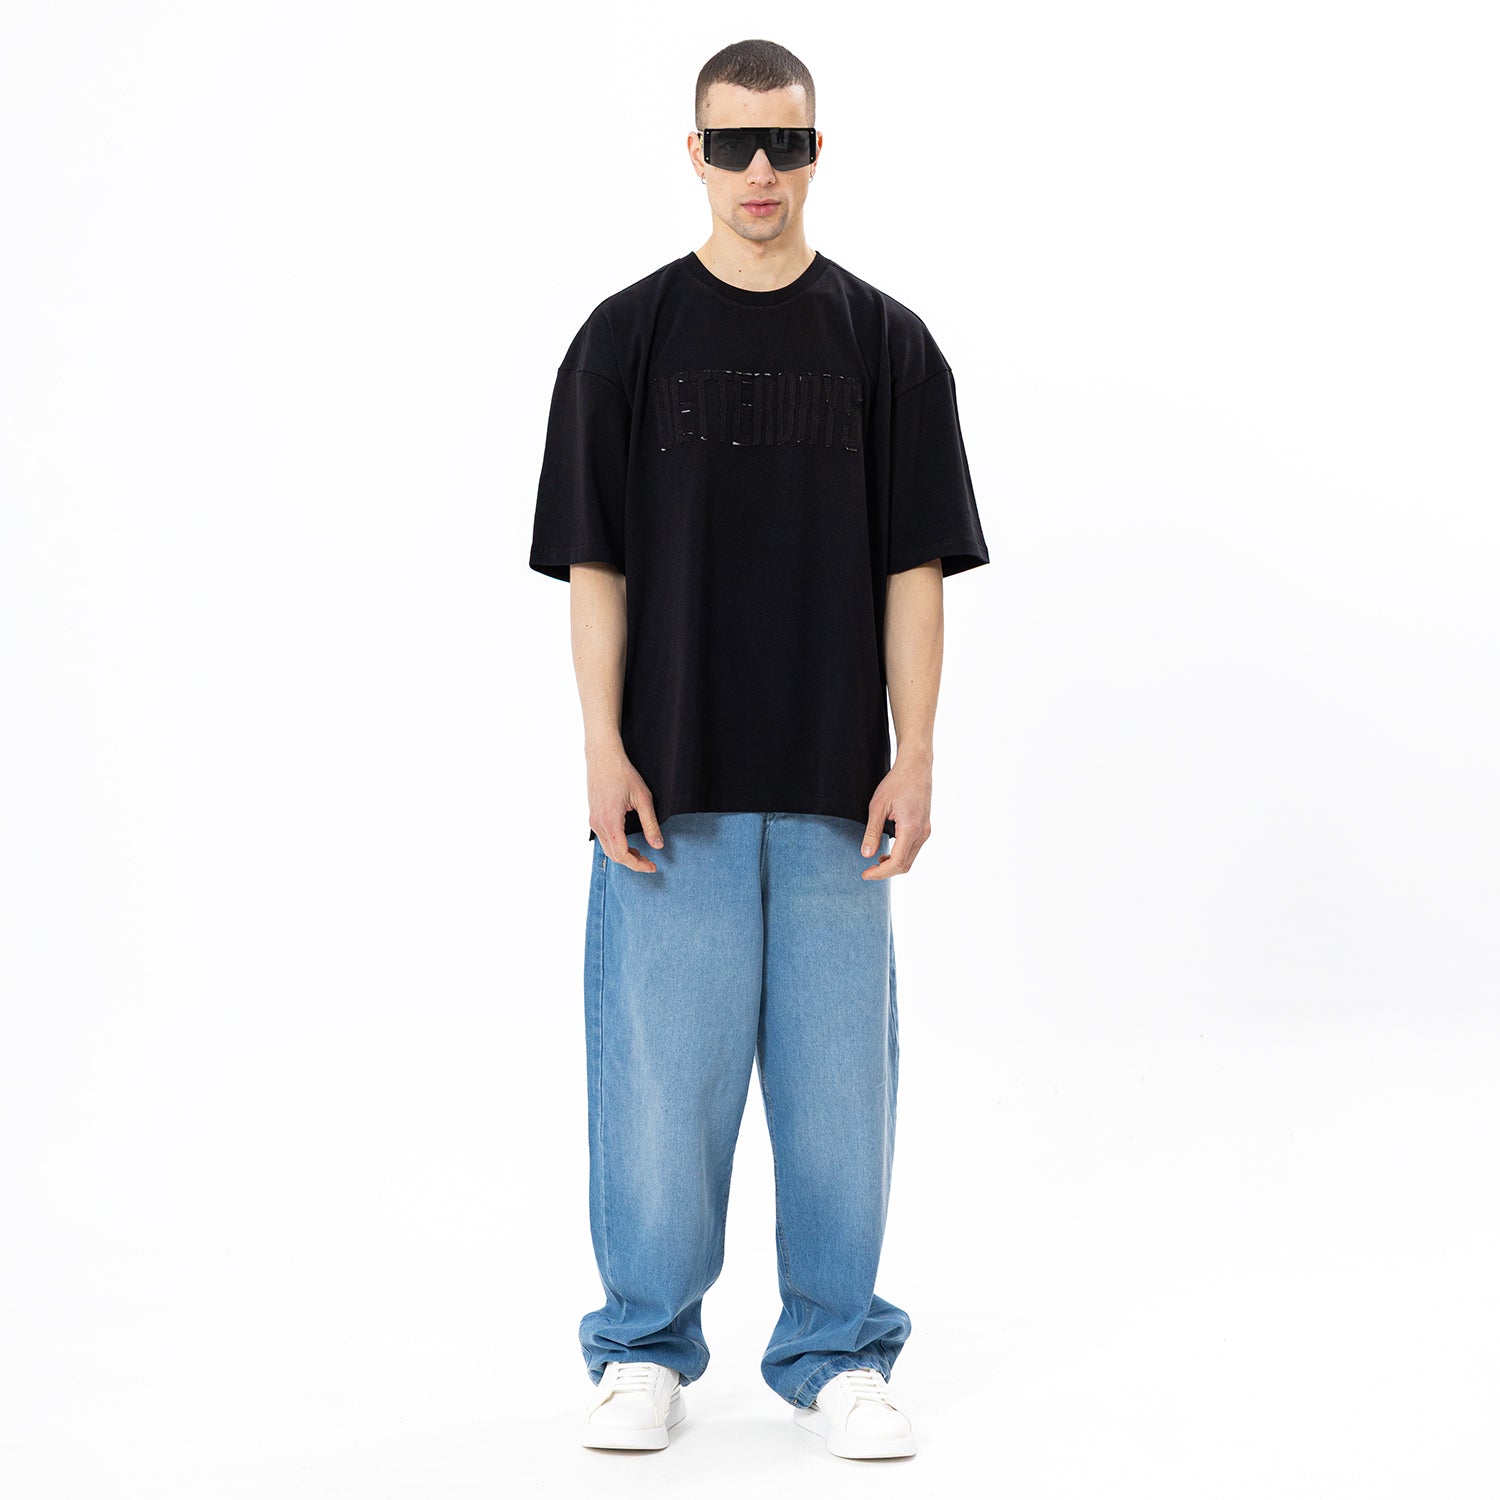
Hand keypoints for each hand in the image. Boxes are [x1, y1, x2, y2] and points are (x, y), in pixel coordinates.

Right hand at [587, 744, 664, 871]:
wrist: (603, 756)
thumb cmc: (623, 773)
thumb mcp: (643, 798)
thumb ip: (650, 824)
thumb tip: (658, 845)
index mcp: (610, 821)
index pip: (622, 854)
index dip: (638, 864)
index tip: (652, 867)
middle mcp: (597, 824)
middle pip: (613, 855)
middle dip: (632, 862)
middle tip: (650, 863)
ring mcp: (593, 820)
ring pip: (607, 848)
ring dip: (624, 855)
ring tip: (641, 854)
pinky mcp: (593, 816)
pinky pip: (603, 839)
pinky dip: (616, 846)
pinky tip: (628, 842)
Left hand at [859, 754, 931, 879]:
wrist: (916, 768)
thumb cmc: (896, 783)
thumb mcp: (878, 806)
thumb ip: (872, 832)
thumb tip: (865, 854)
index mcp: (911, 828)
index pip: (897, 862)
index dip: (880, 872)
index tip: (865, 874)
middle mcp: (922, 833)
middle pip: (905, 865)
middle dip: (886, 872)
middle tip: (867, 871)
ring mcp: (926, 831)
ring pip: (910, 859)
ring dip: (893, 864)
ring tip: (875, 862)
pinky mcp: (925, 828)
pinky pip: (913, 850)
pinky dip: (900, 856)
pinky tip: (887, 852)